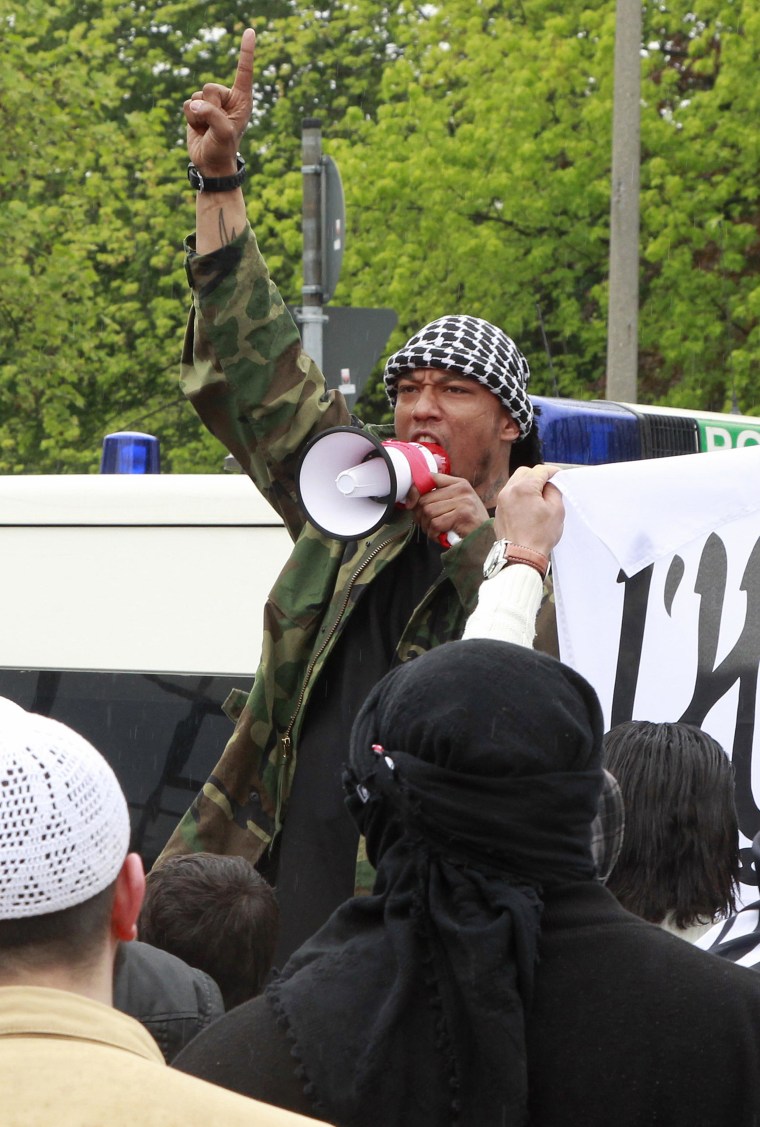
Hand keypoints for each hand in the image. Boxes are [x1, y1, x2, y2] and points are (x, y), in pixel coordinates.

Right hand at [184, 28, 255, 175]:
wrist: (210, 164)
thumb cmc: (223, 149)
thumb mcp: (223, 132)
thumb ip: (211, 114)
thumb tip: (194, 103)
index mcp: (242, 100)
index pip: (244, 72)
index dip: (246, 52)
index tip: (250, 31)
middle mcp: (227, 99)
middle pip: (211, 87)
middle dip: (210, 107)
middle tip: (215, 125)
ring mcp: (211, 103)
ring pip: (197, 95)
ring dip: (199, 115)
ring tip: (207, 129)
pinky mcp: (197, 108)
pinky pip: (187, 104)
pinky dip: (190, 118)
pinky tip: (199, 128)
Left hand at [406, 473, 489, 543]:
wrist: (488, 538)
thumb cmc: (470, 523)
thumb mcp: (458, 503)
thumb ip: (440, 496)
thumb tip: (412, 497)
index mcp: (460, 483)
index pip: (430, 479)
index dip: (415, 491)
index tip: (410, 504)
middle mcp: (462, 489)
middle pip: (425, 499)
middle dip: (420, 516)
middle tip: (425, 525)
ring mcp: (463, 501)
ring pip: (429, 512)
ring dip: (427, 526)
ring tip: (434, 531)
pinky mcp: (462, 515)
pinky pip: (436, 523)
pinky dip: (433, 533)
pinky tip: (440, 536)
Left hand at [493, 465, 564, 554]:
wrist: (520, 556)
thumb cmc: (539, 536)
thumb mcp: (556, 510)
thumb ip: (554, 491)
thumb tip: (550, 484)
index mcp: (523, 488)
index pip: (540, 470)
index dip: (552, 471)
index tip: (559, 476)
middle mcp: (508, 491)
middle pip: (524, 472)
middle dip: (538, 475)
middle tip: (549, 485)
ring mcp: (501, 501)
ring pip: (515, 482)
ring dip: (527, 485)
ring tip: (539, 496)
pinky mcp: (499, 511)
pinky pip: (509, 495)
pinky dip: (519, 495)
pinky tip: (528, 506)